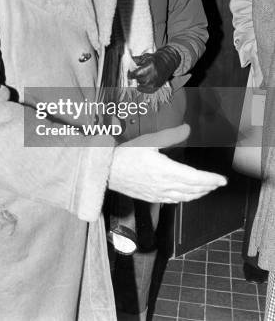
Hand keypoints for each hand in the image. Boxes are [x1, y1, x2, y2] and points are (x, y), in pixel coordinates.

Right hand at [108, 124, 226, 202]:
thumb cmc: (127, 154)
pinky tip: (187, 195)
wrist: (108, 171)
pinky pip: (174, 201)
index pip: (195, 178)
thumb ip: (171, 136)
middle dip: (208, 186)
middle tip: (218, 183)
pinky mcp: (152, 198)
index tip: (222, 179)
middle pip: (193, 189)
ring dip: (199, 194)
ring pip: (185, 197)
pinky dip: (185, 198)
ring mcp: (158, 194)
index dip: (211, 180)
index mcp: (166, 170)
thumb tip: (187, 128)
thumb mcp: (150, 140)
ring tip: (207, 189)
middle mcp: (165, 185)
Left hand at [128, 45, 180, 92]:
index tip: (129, 73)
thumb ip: (137, 60)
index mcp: (149, 67)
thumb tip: (130, 61)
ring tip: (143, 77)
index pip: (135, 74)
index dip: (130, 74)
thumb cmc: (156, 59)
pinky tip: (143, 84)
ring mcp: (155, 82)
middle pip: (138, 80)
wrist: (168, 62)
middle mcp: (152, 76)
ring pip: (142, 85)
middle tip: (138, 73)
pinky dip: (144, 88)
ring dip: (140, 81)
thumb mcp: (146, 57)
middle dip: (137, 77)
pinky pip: (147, 90)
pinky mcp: (157, 86)